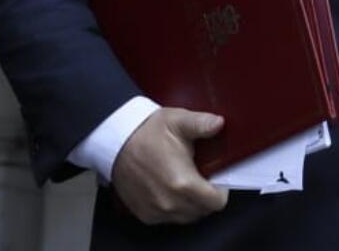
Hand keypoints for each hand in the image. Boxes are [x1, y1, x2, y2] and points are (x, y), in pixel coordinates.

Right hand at [110, 107, 228, 224]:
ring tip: (188, 182)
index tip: (217, 177)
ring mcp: (156, 210)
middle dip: (208, 196)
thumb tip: (219, 123)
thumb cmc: (147, 132)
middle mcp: (169, 202)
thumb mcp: (178, 121)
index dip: (221, 189)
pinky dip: (176, 207)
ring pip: (187, 216)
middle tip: (203, 176)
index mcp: (182, 182)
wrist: (116, 142)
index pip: (216, 202)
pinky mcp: (145, 214)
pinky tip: (173, 189)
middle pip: (203, 210)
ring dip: (192, 203)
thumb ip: (202, 123)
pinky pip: (170, 218)